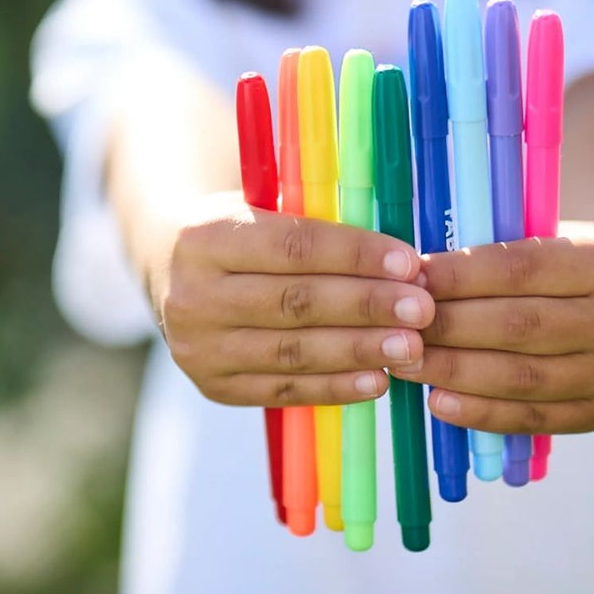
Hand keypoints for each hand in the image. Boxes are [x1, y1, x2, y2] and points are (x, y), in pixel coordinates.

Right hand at [156, 192, 434, 408]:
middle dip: (367, 306)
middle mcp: (193, 295)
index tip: (408, 263)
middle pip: (296, 303)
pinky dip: (335, 387)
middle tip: (423, 309)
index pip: (293, 246)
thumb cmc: (242, 226)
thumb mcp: (264, 204)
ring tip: (411, 346)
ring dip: (360, 350)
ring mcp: (199, 348)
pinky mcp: (213, 385)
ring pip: (293, 352)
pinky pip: (284, 389)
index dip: (355, 255)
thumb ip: (318, 220)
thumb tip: (399, 254)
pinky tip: (379, 380)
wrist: (170, 264)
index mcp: (205, 235)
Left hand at [390, 223, 593, 434]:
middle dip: (448, 326)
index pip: (520, 269)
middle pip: (518, 326)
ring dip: (454, 372)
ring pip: (521, 377)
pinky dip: (481, 413)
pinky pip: (532, 418)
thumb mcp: (553, 235)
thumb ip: (500, 253)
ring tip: (404, 363)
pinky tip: (439, 402)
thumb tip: (416, 272)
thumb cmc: (574, 259)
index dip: (460, 275)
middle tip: (395, 324)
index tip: (411, 277)